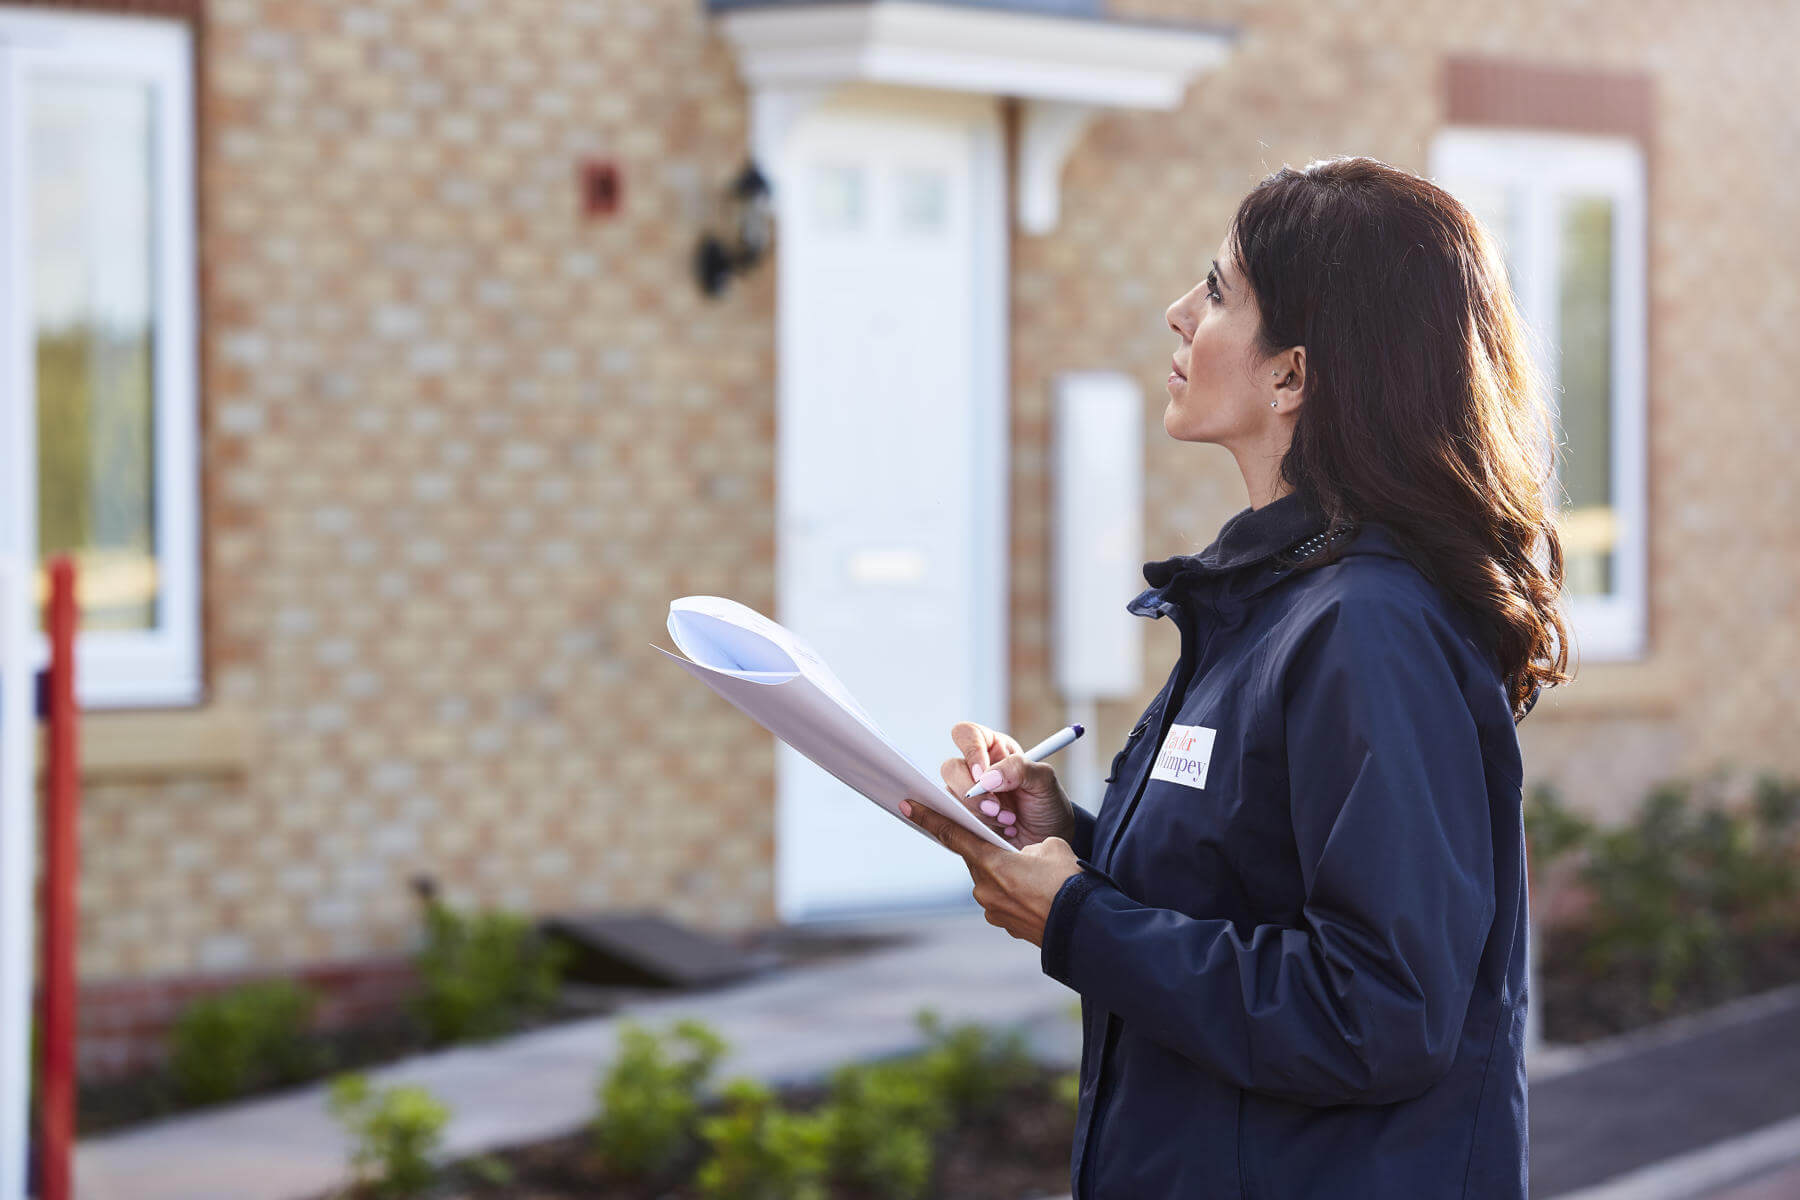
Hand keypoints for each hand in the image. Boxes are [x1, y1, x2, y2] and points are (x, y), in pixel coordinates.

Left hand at [899, 798, 1079, 947]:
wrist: (1085, 927)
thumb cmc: (1069, 883)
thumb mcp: (1050, 846)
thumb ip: (1025, 844)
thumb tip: (1022, 856)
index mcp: (991, 864)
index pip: (953, 835)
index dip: (930, 818)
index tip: (908, 806)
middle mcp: (984, 888)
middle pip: (978, 858)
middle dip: (994, 851)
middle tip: (1019, 849)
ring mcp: (993, 910)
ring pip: (993, 880)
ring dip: (1008, 874)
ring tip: (1039, 878)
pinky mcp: (1005, 925)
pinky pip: (1004, 900)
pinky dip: (1016, 894)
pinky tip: (1039, 895)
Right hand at [940, 721, 1075, 848]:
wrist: (1049, 836)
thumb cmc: (1047, 802)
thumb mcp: (1044, 780)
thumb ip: (1019, 768)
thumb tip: (987, 777)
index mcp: (994, 748)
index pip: (967, 735)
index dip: (970, 751)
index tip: (982, 775)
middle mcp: (976, 768)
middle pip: (951, 768)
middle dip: (972, 793)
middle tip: (995, 808)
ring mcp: (967, 794)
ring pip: (951, 797)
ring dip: (978, 813)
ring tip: (1008, 821)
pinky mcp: (964, 817)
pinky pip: (955, 819)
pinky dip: (976, 827)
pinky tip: (998, 830)